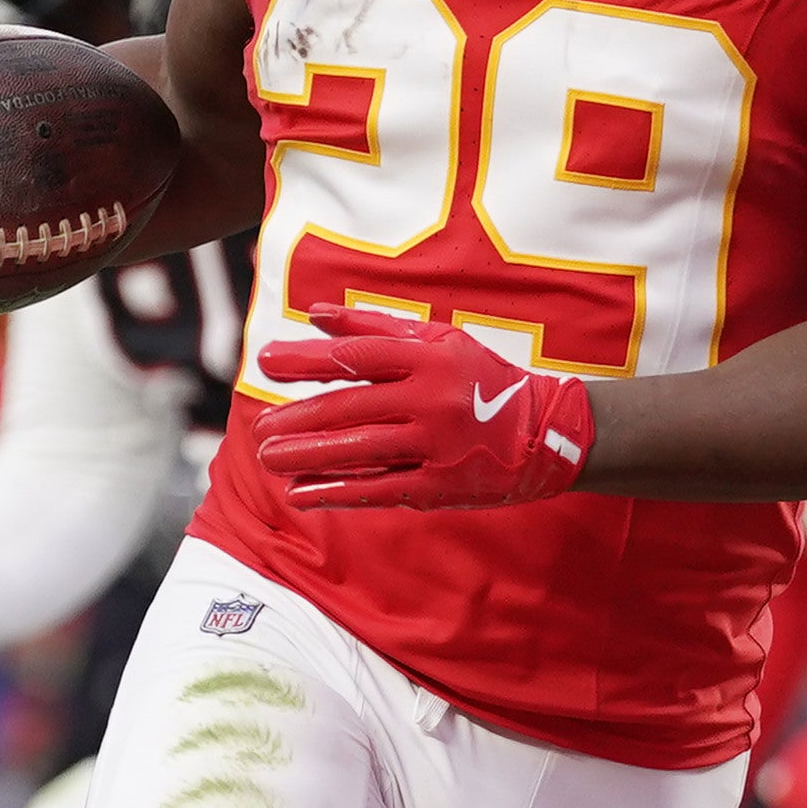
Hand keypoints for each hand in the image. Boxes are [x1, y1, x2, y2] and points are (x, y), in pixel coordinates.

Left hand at [249, 302, 593, 510]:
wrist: (546, 431)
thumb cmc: (480, 378)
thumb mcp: (439, 340)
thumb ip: (376, 327)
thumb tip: (316, 315)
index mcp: (429, 358)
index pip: (356, 356)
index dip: (308, 360)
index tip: (265, 361)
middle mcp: (432, 399)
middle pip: (352, 407)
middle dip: (299, 417)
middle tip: (261, 427)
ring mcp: (436, 445)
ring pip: (361, 450)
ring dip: (309, 455)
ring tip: (269, 458)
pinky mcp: (441, 486)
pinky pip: (380, 489)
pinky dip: (338, 491)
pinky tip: (302, 492)